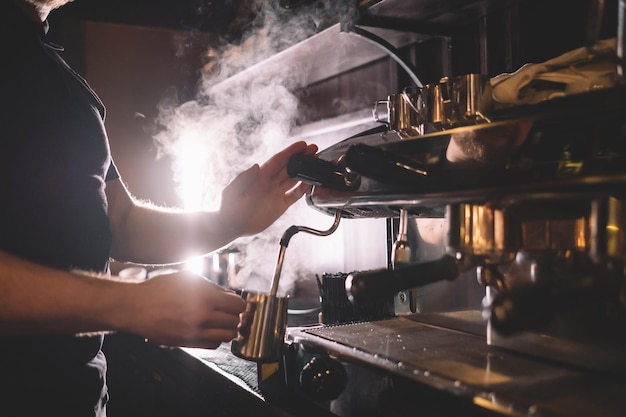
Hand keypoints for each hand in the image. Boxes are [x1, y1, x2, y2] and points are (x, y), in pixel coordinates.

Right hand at [127, 270, 245, 348]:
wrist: (137, 307)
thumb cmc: (160, 289)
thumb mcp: (188, 278)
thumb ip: (212, 287)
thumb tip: (228, 295)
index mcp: (206, 297)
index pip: (238, 305)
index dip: (239, 302)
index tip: (235, 301)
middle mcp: (203, 316)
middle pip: (235, 321)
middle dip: (235, 315)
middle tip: (229, 311)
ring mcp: (196, 332)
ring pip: (228, 336)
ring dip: (228, 328)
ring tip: (222, 321)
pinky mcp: (188, 343)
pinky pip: (213, 345)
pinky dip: (217, 338)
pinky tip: (211, 330)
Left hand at [218, 141, 317, 237]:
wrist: (231, 226)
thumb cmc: (228, 208)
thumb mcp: (232, 190)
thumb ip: (244, 178)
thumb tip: (256, 166)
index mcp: (259, 176)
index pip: (278, 160)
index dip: (290, 152)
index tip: (301, 145)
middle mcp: (269, 183)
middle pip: (289, 166)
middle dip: (301, 157)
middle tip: (313, 149)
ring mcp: (276, 193)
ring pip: (294, 178)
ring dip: (304, 170)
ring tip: (316, 161)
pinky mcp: (280, 205)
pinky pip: (294, 195)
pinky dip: (303, 188)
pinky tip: (310, 182)